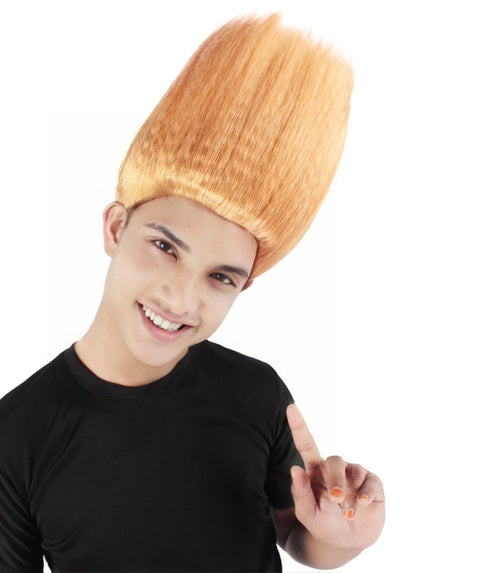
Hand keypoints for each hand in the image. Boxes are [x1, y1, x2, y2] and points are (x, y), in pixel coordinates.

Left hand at [286, 403, 384, 551]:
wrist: (348, 542)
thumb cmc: (323, 525)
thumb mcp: (308, 515)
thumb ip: (300, 494)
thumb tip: (295, 470)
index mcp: (314, 472)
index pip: (306, 444)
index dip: (298, 426)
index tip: (290, 408)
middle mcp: (335, 469)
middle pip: (335, 460)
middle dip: (336, 480)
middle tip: (335, 499)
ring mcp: (355, 475)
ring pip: (354, 471)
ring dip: (350, 494)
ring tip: (347, 513)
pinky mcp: (373, 484)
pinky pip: (372, 481)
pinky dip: (367, 493)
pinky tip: (363, 503)